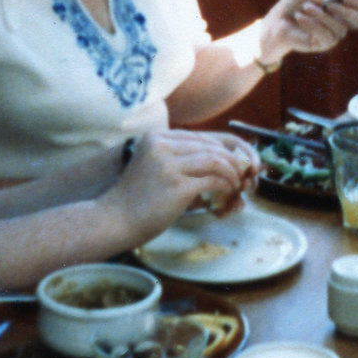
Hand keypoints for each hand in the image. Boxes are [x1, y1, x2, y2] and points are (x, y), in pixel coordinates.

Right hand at [101, 130, 260, 243]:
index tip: (241, 164)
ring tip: (236, 188)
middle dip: (235, 162)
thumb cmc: (137, 200)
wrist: (113, 221)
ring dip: (232, 175)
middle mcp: (162, 144)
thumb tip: (229, 164)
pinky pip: (214, 180)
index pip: (204, 136)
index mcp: (157, 136)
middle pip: (213, 146)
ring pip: (217, 160)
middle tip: (244, 178)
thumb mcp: (158, 168)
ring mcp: (168, 163)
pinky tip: (227, 196)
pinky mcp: (176, 184)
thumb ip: (186, 161)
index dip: (228, 149)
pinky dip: (226, 187)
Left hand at [257, 0, 357, 66]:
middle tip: (328, 3)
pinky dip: (312, 23)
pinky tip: (299, 17)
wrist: (276, 23)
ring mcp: (334, 34)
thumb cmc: (293, 5)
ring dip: (321, 15)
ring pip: (340, 28)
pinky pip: (326, 36)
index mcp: (341, 5)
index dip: (357, 0)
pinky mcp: (323, 44)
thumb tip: (333, 1)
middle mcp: (341, 21)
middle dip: (346, 11)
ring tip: (304, 7)